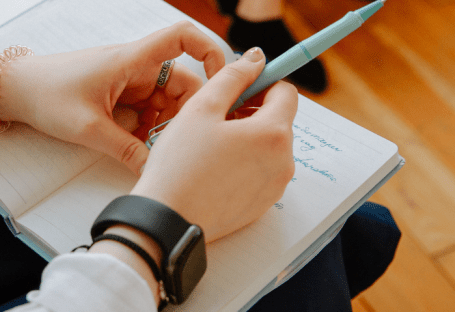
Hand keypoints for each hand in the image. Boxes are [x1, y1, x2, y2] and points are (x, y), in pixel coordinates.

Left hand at [0, 21, 224, 173]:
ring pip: (166, 102)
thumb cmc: (46, 94)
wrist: (14, 90)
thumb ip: (125, 150)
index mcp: (132, 60)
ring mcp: (129, 81)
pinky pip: (148, 111)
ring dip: (166, 125)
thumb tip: (154, 170)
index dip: (210, 51)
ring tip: (153, 149)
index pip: (182, 37)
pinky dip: (149, 129)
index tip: (221, 82)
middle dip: (185, 113)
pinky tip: (139, 147)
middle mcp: (136, 66)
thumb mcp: (88, 128)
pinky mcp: (120, 96)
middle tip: (178, 142)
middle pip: (182, 82)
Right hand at [130, 47, 297, 241]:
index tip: (237, 88)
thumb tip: (255, 59)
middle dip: (252, 112)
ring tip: (210, 144)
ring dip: (247, 138)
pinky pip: (260, 172)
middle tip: (215, 117)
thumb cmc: (180, 164)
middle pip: (278, 120)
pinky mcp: (262, 204)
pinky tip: (213, 167)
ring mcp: (275, 186)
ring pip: (268, 147)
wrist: (168, 219)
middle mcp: (283, 161)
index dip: (261, 83)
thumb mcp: (201, 108)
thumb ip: (232, 77)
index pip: (286, 92)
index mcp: (273, 133)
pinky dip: (243, 163)